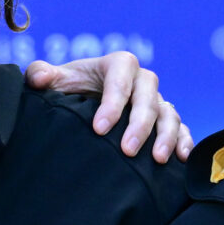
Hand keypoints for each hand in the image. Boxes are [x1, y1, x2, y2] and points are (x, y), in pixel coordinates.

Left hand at [24, 50, 193, 160]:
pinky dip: (184, 141)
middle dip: (140, 124)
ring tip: (157, 159)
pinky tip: (181, 159)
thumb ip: (42, 75)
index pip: (120, 79)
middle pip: (148, 97)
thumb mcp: (56, 80)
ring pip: (168, 114)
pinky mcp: (165, 119)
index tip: (99, 129)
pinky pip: (182, 128)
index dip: (112, 103)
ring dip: (166, 136)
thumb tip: (38, 78)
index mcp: (118, 65)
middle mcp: (142, 81)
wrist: (87, 98)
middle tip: (127, 151)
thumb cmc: (72, 88)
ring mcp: (157, 100)